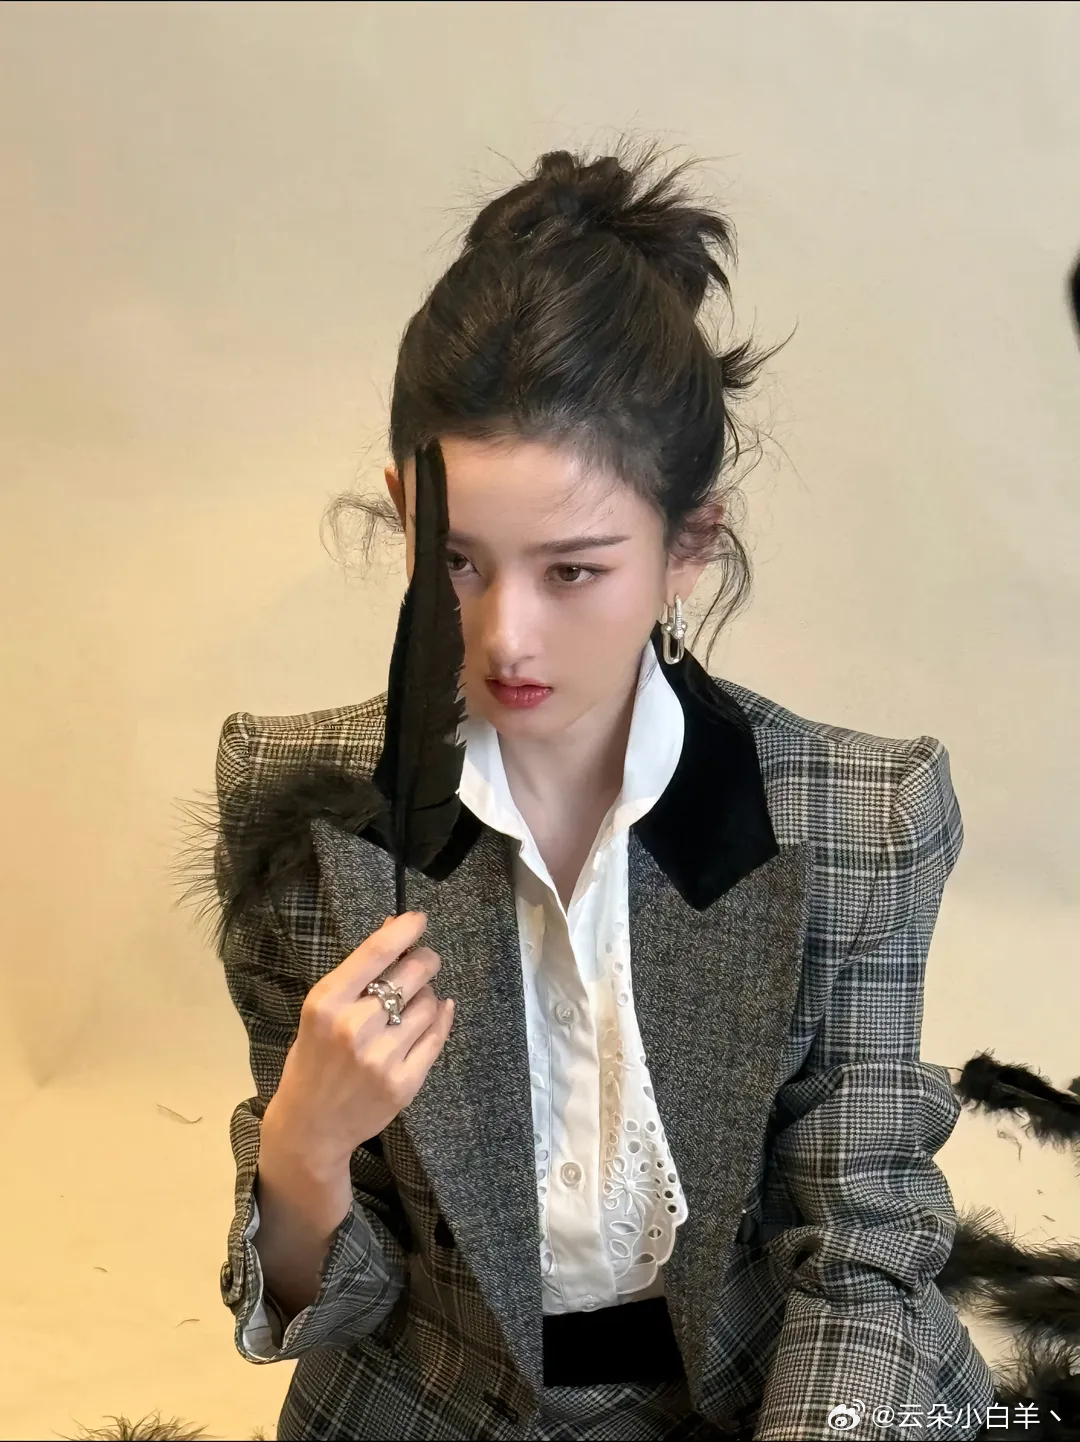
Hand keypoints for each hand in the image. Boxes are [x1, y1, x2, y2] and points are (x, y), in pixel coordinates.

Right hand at [264, 911, 453, 1170]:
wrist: (311, 1127)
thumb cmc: (312, 1060)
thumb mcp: (321, 1011)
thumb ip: (356, 975)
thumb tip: (393, 925)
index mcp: (326, 1004)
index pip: (376, 952)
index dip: (405, 929)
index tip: (419, 919)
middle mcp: (355, 1027)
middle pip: (412, 973)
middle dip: (425, 959)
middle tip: (424, 960)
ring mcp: (382, 1058)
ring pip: (429, 1003)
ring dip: (427, 995)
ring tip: (413, 1002)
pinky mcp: (405, 1083)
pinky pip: (437, 1036)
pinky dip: (440, 1017)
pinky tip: (436, 1012)